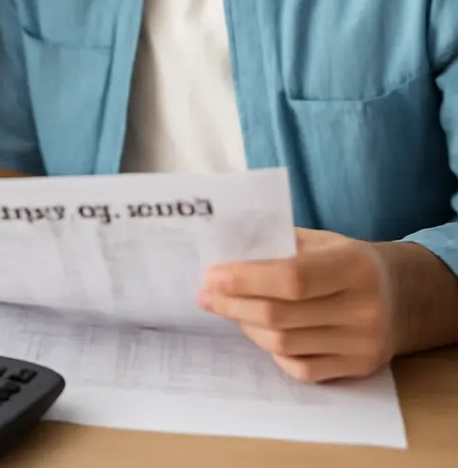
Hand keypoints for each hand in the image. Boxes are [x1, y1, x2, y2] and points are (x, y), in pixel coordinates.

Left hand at [198, 228, 395, 381]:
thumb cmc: (347, 260)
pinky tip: (260, 332)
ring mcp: (363, 343)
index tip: (211, 276)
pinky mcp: (358, 368)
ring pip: (284, 344)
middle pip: (281, 315)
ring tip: (228, 309)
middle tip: (206, 294)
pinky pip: (301, 368)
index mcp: (354, 266)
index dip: (245, 279)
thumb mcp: (321, 240)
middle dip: (233, 304)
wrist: (402, 296)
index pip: (290, 277)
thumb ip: (278, 244)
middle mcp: (364, 308)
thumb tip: (225, 253)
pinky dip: (272, 351)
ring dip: (245, 326)